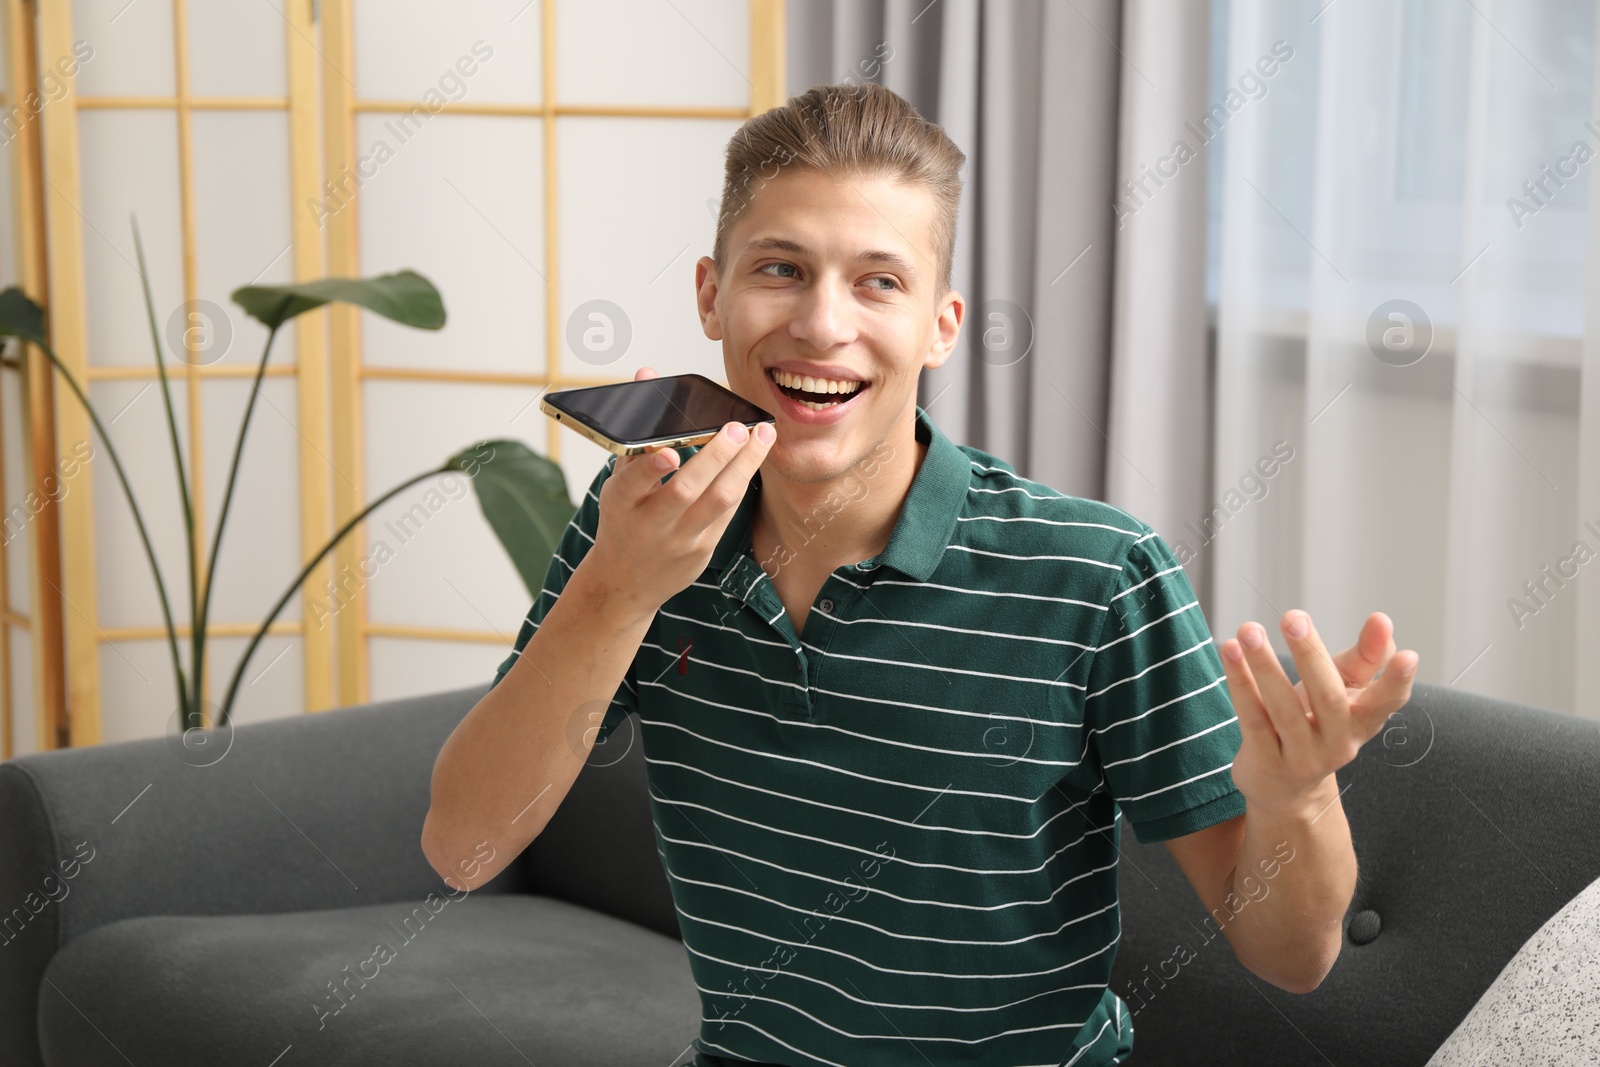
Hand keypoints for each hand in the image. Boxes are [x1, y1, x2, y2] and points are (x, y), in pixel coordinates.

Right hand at [582, 366, 775, 615]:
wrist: (626, 583)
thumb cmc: (623, 519)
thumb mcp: (617, 481)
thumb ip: (637, 431)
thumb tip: (648, 374)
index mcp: (620, 504)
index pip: (631, 484)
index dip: (649, 469)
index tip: (669, 454)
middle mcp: (650, 525)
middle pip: (686, 491)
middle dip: (716, 457)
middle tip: (739, 428)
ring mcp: (679, 541)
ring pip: (718, 503)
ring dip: (744, 466)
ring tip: (763, 435)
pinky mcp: (702, 552)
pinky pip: (728, 513)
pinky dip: (742, 482)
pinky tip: (755, 457)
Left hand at [1220, 610, 1418, 821]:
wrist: (1285, 790)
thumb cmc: (1317, 724)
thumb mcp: (1343, 691)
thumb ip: (1365, 656)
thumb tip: (1383, 620)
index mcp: (1363, 722)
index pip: (1386, 702)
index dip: (1397, 681)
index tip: (1408, 655)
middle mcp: (1338, 743)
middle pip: (1328, 697)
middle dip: (1310, 655)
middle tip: (1294, 617)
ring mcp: (1302, 757)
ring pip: (1283, 709)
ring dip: (1264, 666)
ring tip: (1248, 630)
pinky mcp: (1266, 763)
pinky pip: (1253, 719)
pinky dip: (1241, 683)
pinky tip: (1230, 651)